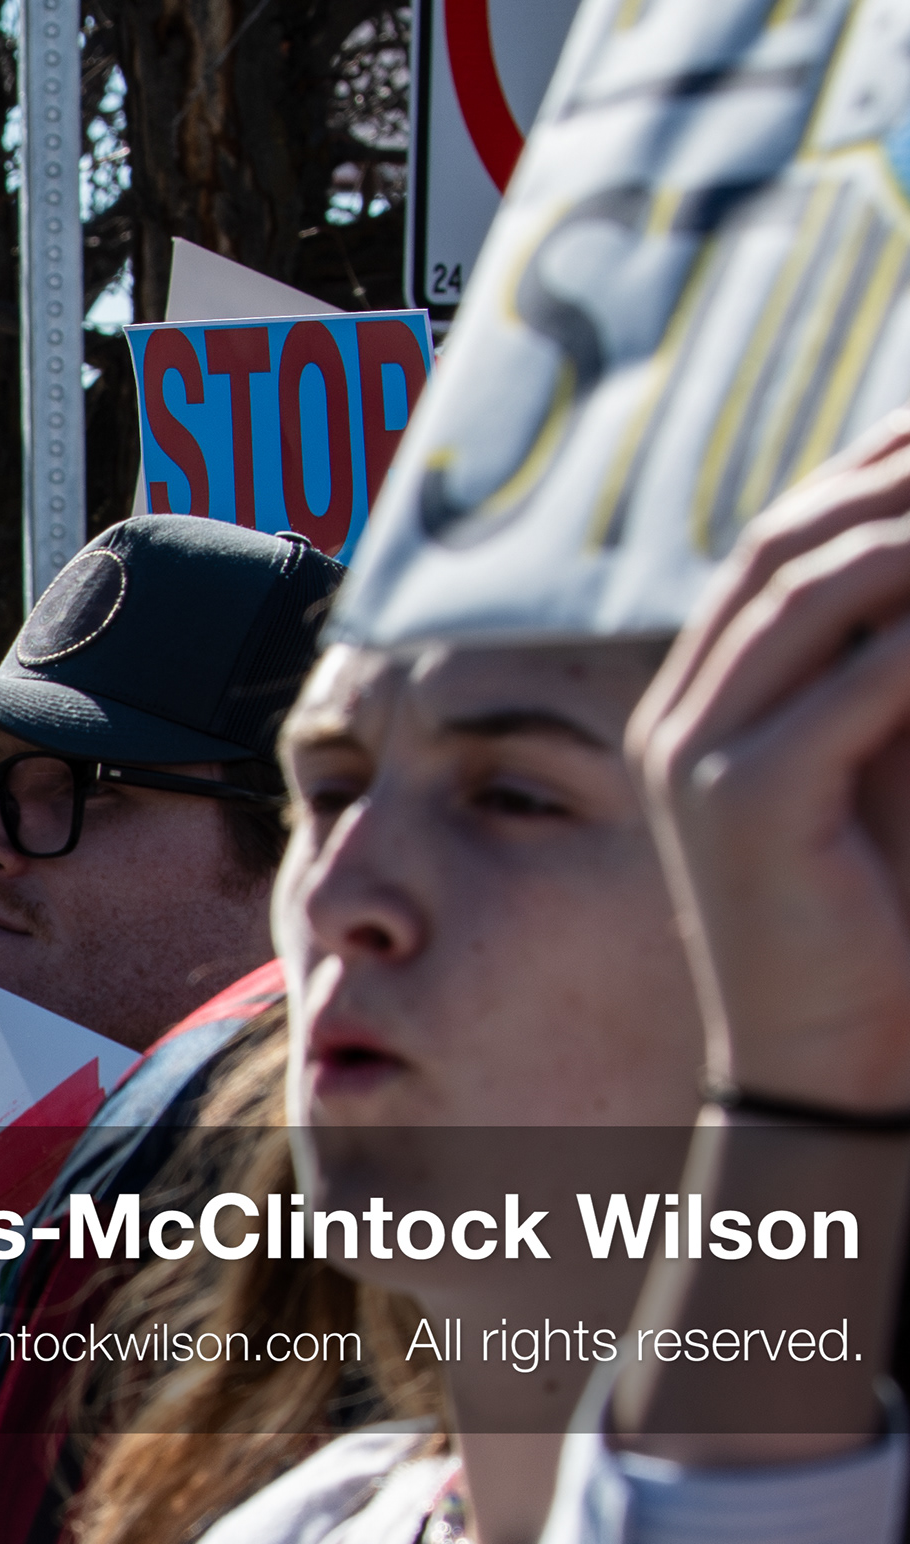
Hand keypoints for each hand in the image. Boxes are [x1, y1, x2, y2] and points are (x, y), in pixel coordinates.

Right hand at [628, 410, 909, 1113]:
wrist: (837, 1059)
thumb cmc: (884, 917)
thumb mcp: (898, 757)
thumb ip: (907, 666)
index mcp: (701, 698)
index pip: (778, 541)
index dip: (870, 463)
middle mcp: (678, 715)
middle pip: (784, 543)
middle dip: (897, 475)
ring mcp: (693, 756)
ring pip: (807, 590)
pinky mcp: (738, 803)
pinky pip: (853, 683)